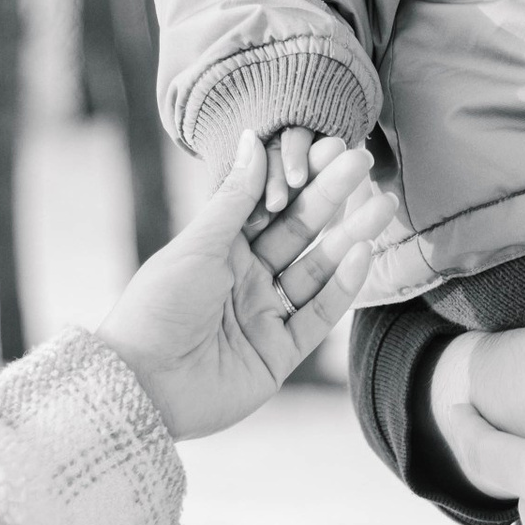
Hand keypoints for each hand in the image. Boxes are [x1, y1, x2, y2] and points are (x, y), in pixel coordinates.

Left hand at [99, 134, 389, 442]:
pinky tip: (363, 252)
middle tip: (363, 162)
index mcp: (220, 250)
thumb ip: (234, 198)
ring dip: (349, 237)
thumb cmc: (158, 306)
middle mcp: (246, 279)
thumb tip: (253, 139)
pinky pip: (318, 315)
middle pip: (298, 232)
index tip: (331, 145)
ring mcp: (265, 315)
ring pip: (316, 269)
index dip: (300, 176)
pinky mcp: (280, 353)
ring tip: (381, 203)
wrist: (143, 385)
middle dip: (331, 197)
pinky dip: (341, 285)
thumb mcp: (198, 246)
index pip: (269, 205)